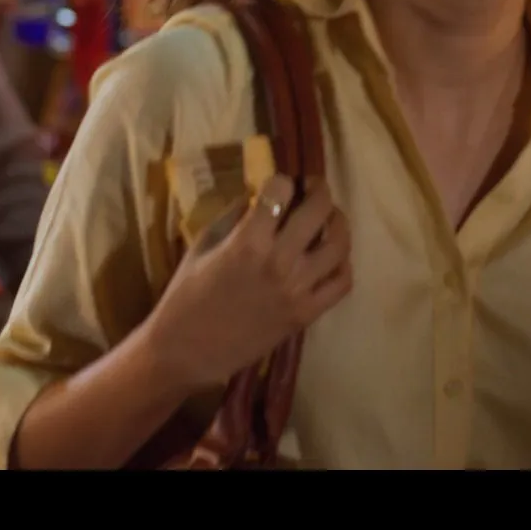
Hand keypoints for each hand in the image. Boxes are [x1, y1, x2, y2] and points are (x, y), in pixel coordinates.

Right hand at [141, 175, 352, 392]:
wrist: (188, 349)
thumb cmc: (188, 294)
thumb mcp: (202, 244)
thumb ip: (234, 215)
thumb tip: (261, 195)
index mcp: (248, 241)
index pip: (281, 190)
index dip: (281, 181)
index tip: (280, 184)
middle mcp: (279, 261)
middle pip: (318, 210)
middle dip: (318, 189)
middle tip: (313, 188)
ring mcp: (297, 289)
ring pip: (339, 244)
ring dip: (337, 222)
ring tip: (329, 218)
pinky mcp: (306, 314)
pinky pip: (342, 282)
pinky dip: (343, 264)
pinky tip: (332, 256)